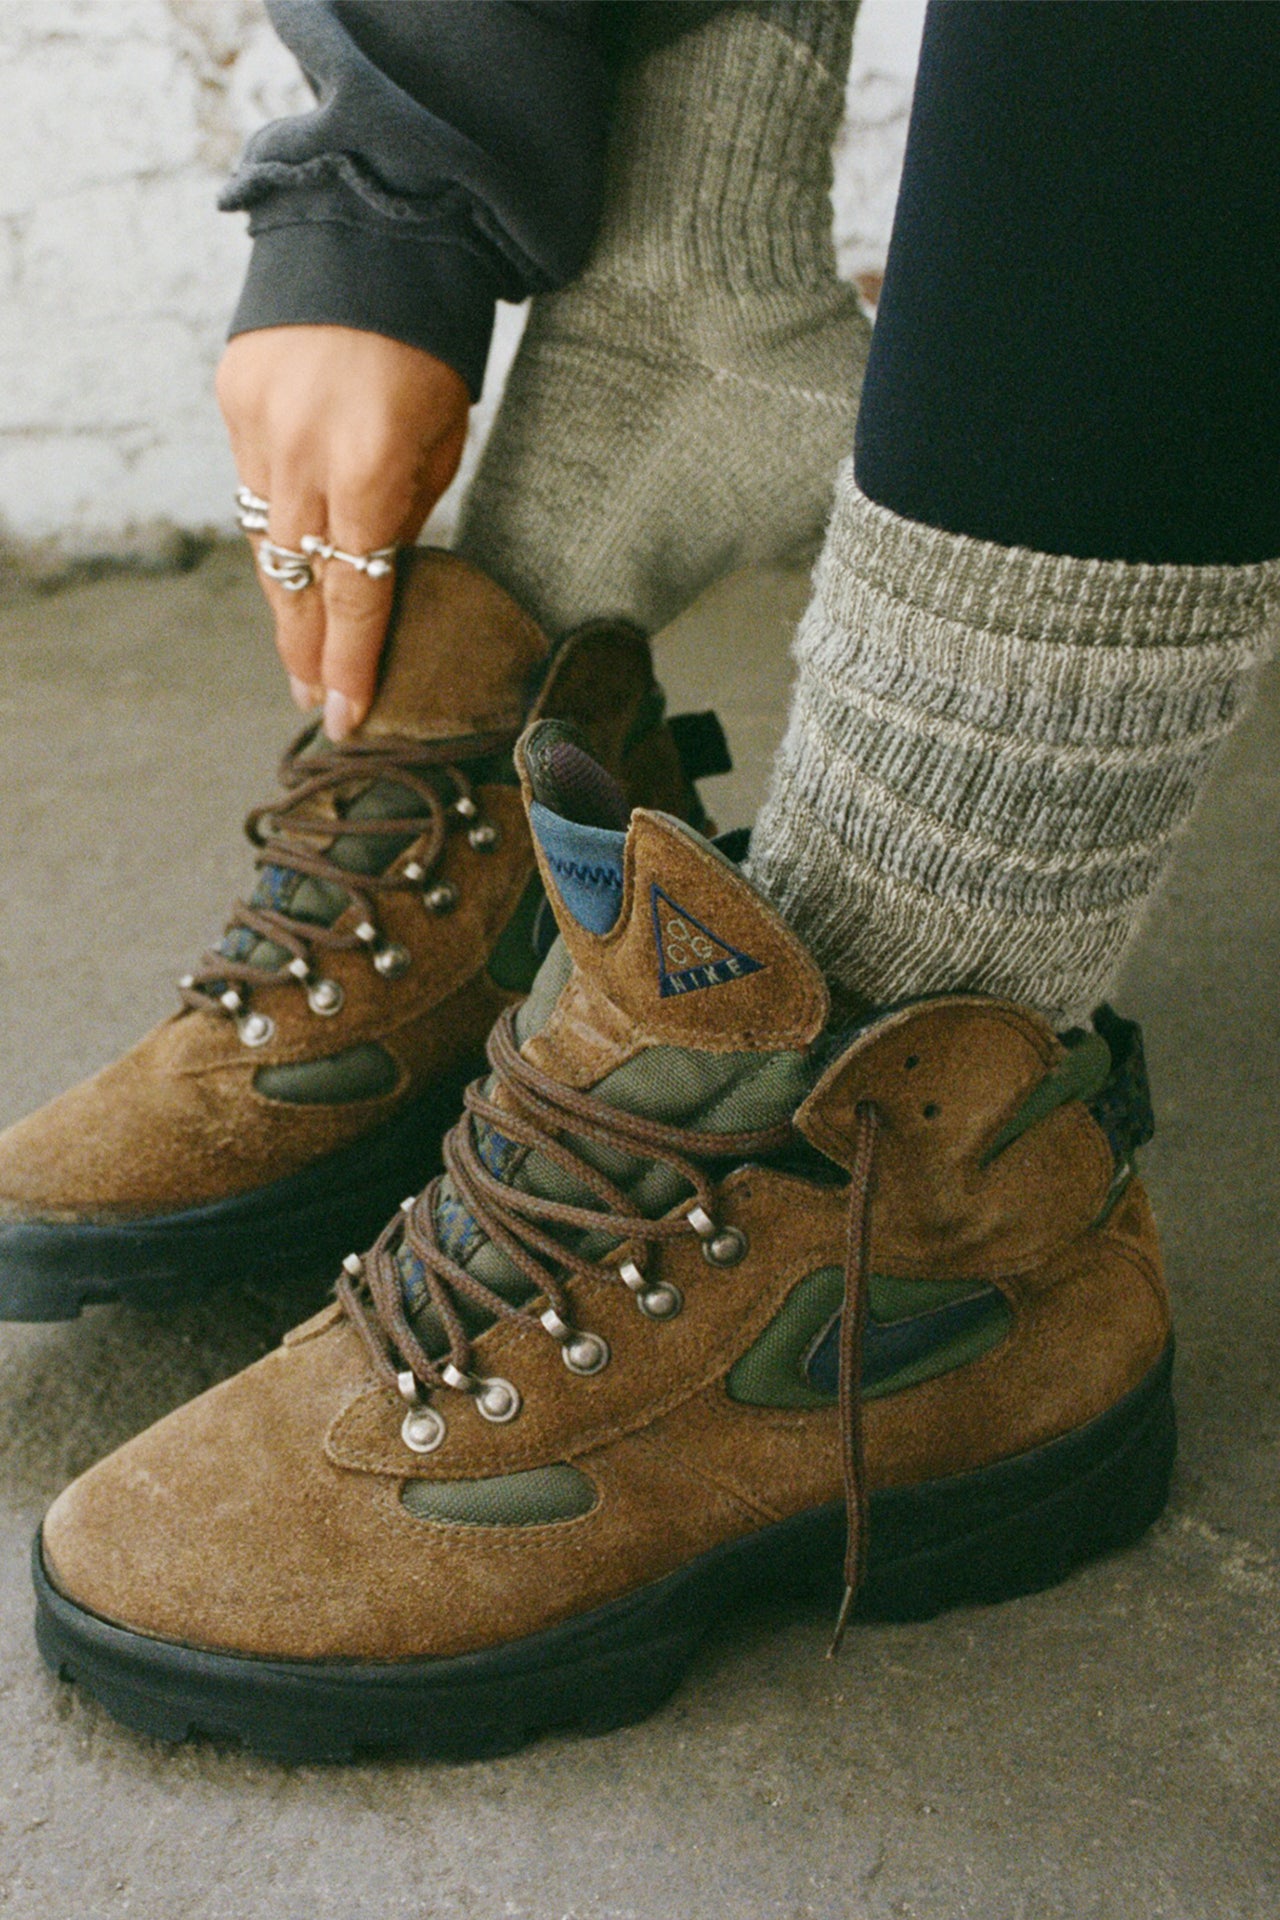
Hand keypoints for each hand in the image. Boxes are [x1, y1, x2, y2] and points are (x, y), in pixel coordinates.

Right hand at [217, 325, 469, 738]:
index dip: (351, 663)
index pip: (357, 595)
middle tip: (314, 697)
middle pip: (296, 584)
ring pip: (264, 538)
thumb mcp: (445, 435)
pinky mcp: (233, 397)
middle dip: (306, 649)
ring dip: (286, 594)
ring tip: (303, 642)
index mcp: (371, 470)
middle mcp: (303, 456)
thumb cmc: (432, 339)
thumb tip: (379, 571)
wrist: (373, 226)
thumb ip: (407, 509)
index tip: (346, 715)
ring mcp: (258, 426)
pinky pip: (252, 480)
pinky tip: (291, 549)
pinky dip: (273, 517)